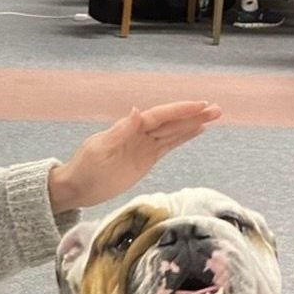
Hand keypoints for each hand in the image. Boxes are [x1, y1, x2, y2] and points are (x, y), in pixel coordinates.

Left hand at [47, 101, 220, 212]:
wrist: (76, 188)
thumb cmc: (84, 169)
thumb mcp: (100, 150)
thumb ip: (121, 132)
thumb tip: (137, 111)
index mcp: (128, 129)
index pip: (158, 117)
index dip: (179, 111)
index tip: (199, 105)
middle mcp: (139, 134)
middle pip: (170, 122)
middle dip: (192, 115)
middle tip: (217, 109)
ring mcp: (143, 147)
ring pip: (172, 133)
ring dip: (192, 125)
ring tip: (214, 116)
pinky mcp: (146, 160)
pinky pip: (168, 146)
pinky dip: (182, 138)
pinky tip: (196, 131)